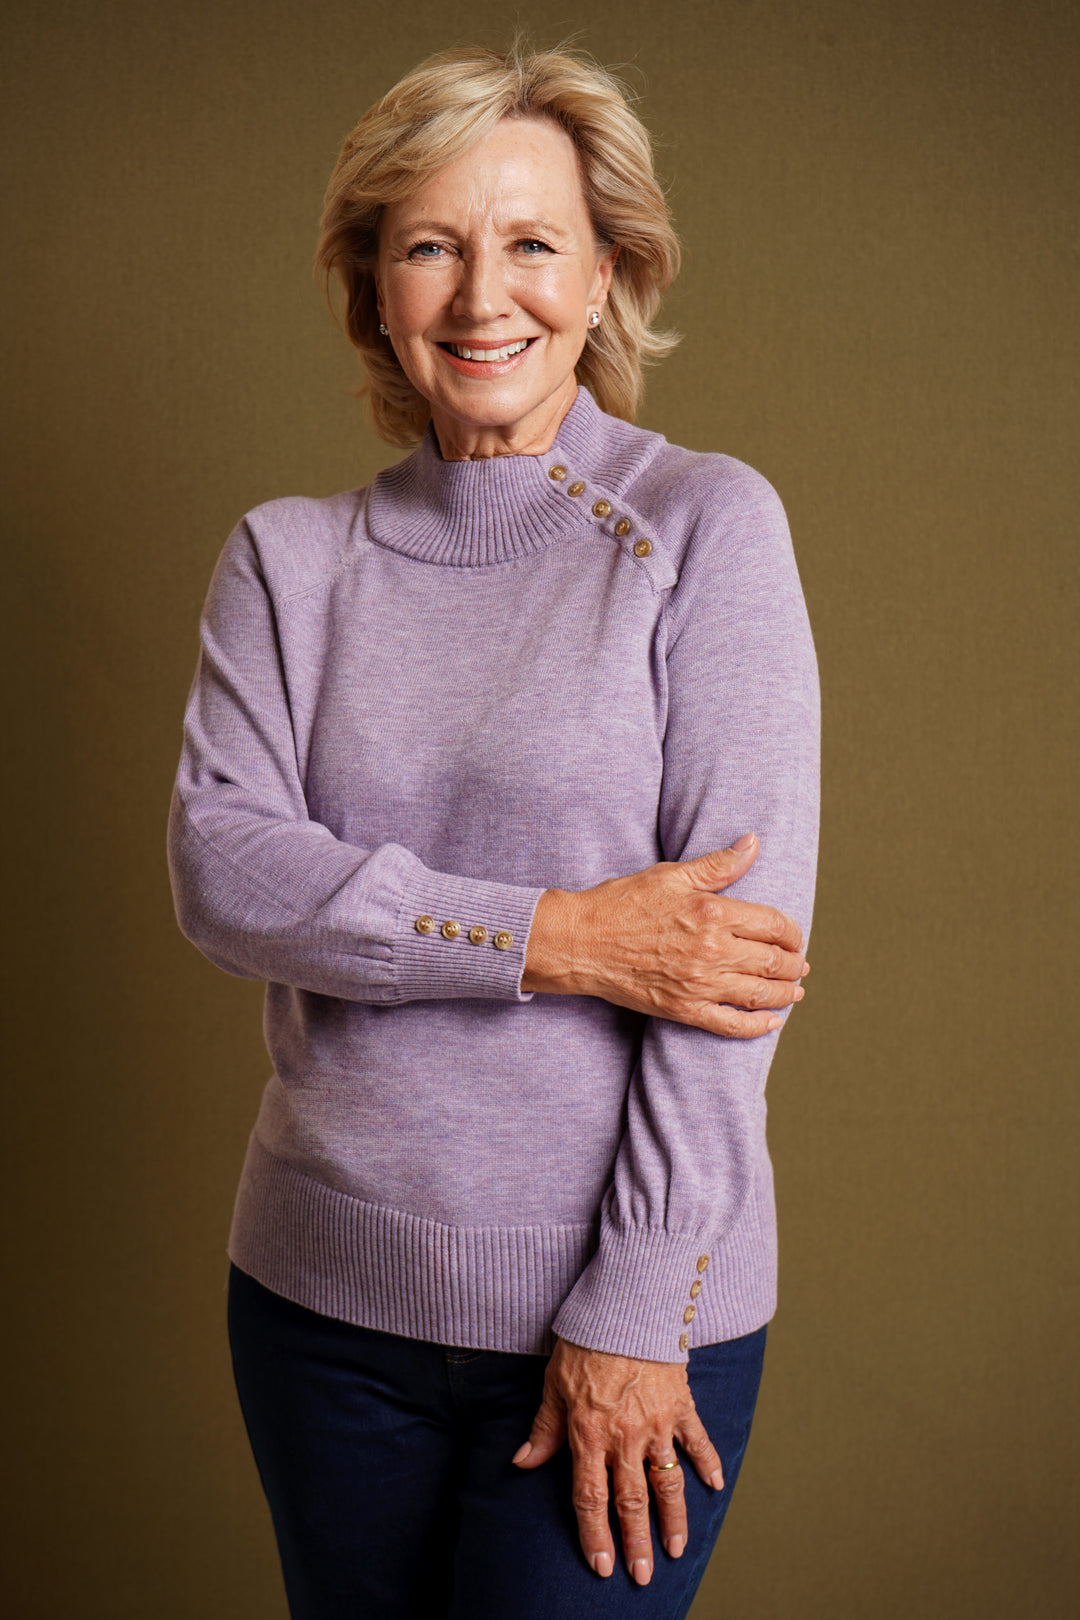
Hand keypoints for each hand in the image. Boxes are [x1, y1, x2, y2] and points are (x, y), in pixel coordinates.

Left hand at [512, 1338, 723, 1583]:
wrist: (626, 1305)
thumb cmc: (585, 1341)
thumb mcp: (554, 1383)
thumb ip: (544, 1428)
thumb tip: (522, 1462)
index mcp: (590, 1434)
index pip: (591, 1498)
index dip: (595, 1534)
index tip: (602, 1565)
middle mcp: (626, 1437)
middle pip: (632, 1501)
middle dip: (637, 1543)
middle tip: (643, 1575)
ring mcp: (657, 1424)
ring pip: (668, 1483)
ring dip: (674, 1520)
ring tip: (677, 1550)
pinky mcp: (680, 1406)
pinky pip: (697, 1441)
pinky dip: (708, 1464)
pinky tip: (716, 1487)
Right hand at [522, 833, 807, 1036]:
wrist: (580, 942)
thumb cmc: (621, 902)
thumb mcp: (671, 875)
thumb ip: (717, 864)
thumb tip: (753, 843)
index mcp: (713, 913)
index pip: (773, 925)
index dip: (791, 933)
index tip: (794, 937)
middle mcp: (712, 951)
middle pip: (772, 961)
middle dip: (793, 964)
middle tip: (800, 965)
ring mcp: (699, 984)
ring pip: (759, 994)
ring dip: (784, 994)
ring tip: (794, 991)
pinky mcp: (683, 1010)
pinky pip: (730, 1024)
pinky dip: (756, 1026)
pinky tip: (770, 1023)